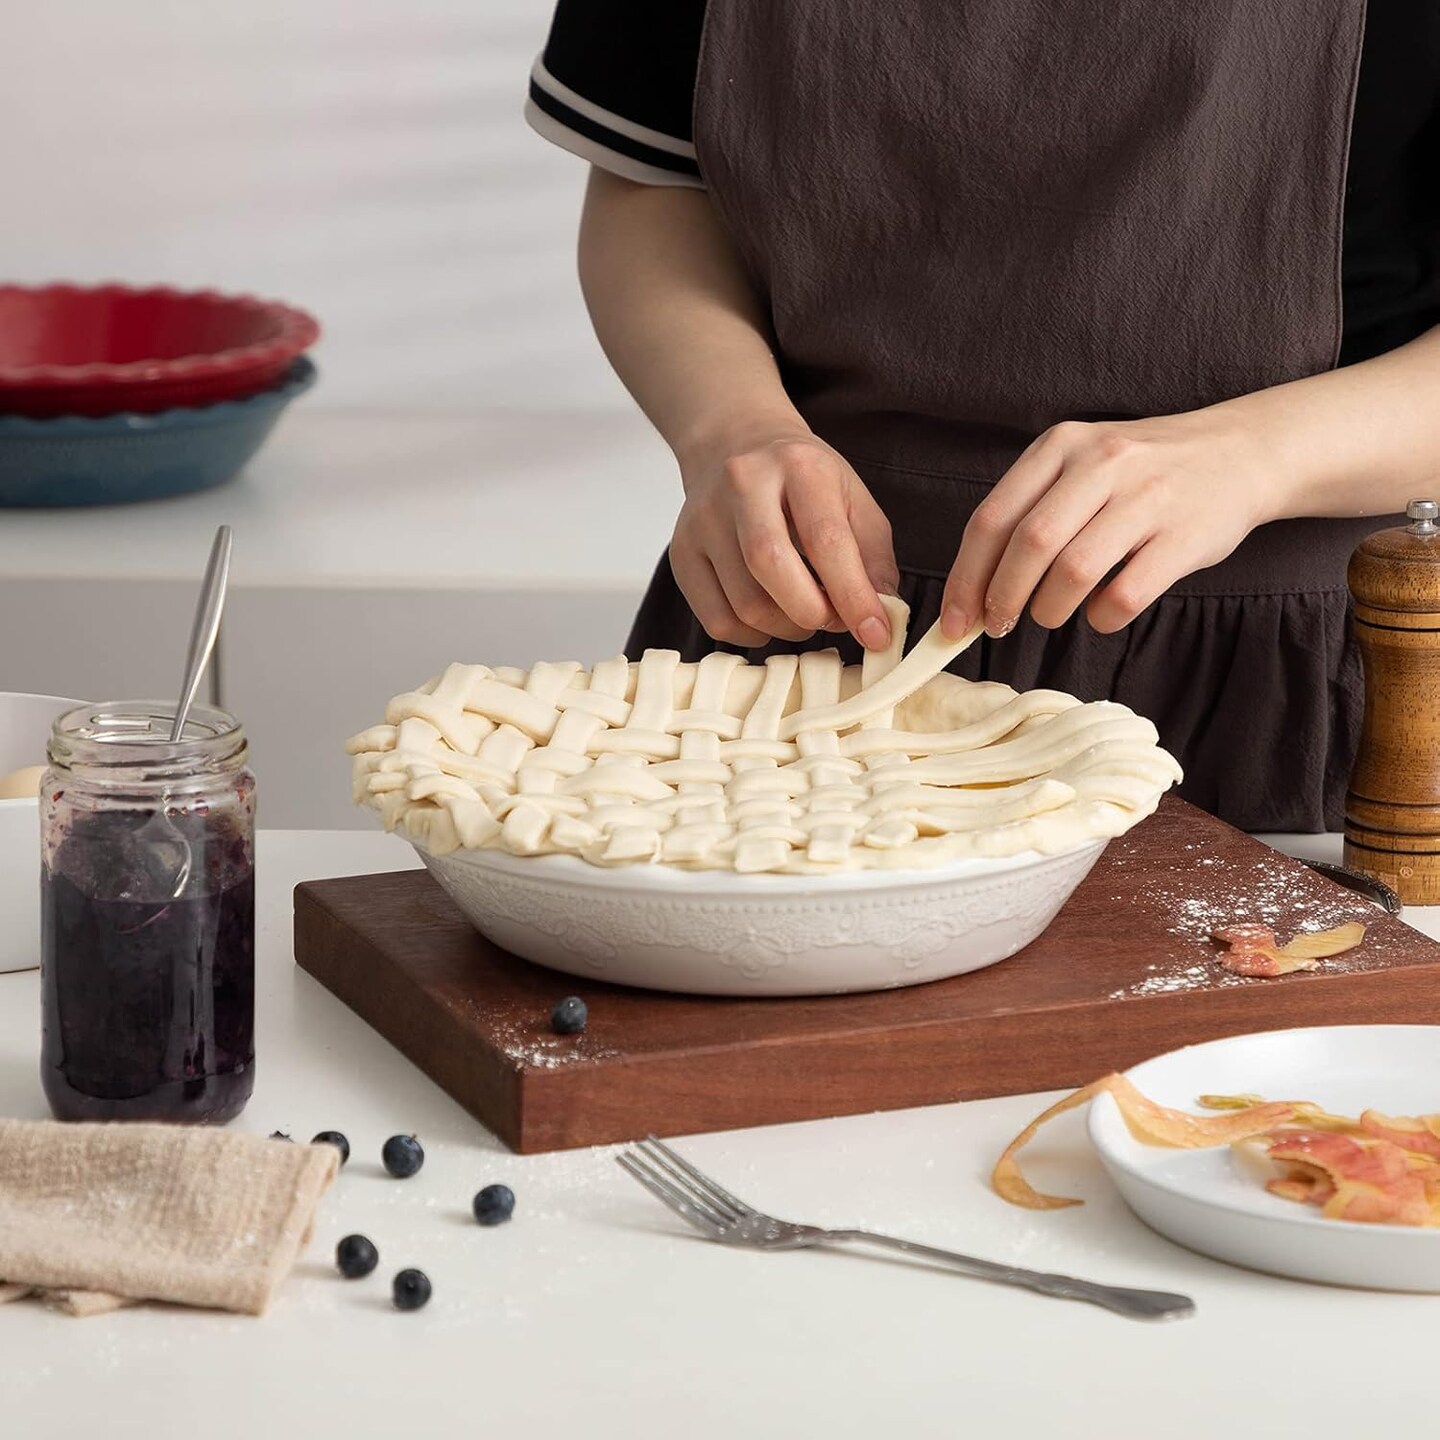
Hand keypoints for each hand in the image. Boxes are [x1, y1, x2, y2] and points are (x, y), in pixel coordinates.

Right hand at [671, 427, 899, 648]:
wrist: (736, 444)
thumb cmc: (802, 480)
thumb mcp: (853, 499)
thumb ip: (873, 557)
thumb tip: (881, 615)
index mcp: (798, 466)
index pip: (826, 540)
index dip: (854, 596)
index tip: (875, 633)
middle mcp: (743, 484)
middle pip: (772, 567)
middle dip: (812, 613)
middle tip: (833, 620)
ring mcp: (704, 518)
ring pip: (744, 603)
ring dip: (786, 628)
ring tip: (804, 613)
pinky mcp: (681, 551)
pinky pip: (717, 619)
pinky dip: (751, 634)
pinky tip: (769, 616)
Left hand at [940, 408, 1285, 638]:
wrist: (1242, 451)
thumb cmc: (1142, 472)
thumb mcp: (1080, 463)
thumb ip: (1029, 509)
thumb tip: (973, 589)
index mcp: (1061, 444)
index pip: (993, 518)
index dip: (965, 578)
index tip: (953, 620)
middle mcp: (1102, 463)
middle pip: (1029, 545)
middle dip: (1002, 598)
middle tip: (998, 626)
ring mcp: (1147, 497)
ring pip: (1073, 572)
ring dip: (1049, 609)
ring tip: (1049, 615)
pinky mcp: (1186, 535)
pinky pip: (1125, 594)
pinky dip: (1101, 617)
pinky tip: (1100, 614)